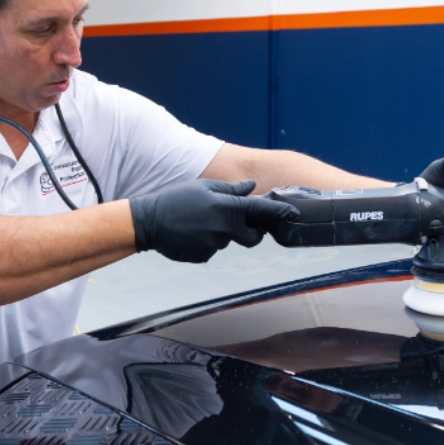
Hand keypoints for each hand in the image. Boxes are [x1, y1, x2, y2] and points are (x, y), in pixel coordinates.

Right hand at [129, 179, 300, 262]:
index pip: (260, 211)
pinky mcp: (204, 257)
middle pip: (252, 237)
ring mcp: (214, 245)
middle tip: (235, 222)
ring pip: (229, 242)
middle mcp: (223, 228)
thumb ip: (231, 190)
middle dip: (250, 232)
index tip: (294, 214)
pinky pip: (213, 250)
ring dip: (221, 234)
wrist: (149, 221)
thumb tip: (251, 187)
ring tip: (199, 223)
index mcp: (226, 208)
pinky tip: (192, 233)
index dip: (279, 213)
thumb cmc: (177, 200)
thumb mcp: (204, 188)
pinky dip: (207, 243)